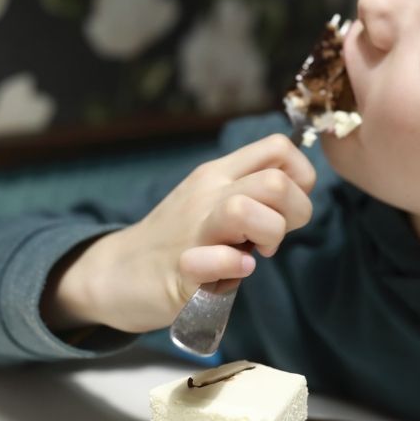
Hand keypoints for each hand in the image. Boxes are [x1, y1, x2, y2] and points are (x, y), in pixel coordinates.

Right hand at [46, 134, 314, 333]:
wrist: (118, 273)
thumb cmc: (178, 240)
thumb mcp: (214, 201)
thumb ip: (252, 194)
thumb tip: (298, 195)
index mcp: (219, 174)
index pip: (278, 148)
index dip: (301, 178)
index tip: (289, 209)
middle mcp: (207, 194)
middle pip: (275, 181)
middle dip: (296, 213)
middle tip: (275, 238)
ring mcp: (193, 231)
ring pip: (245, 209)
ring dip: (268, 235)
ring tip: (256, 253)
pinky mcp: (181, 271)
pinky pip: (215, 260)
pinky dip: (233, 267)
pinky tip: (235, 272)